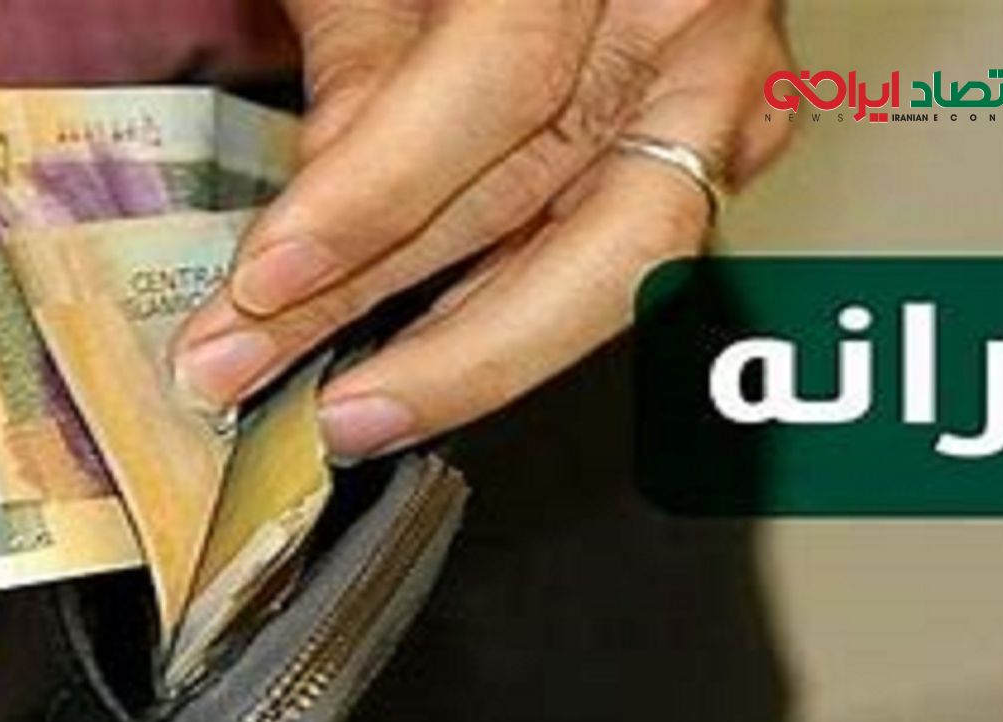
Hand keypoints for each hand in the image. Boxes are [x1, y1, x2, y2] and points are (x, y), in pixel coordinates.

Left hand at [174, 0, 792, 458]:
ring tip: (368, 403)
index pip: (507, 82)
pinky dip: (526, 307)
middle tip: (306, 401)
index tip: (268, 282)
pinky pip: (630, 257)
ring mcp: (733, 87)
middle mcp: (701, 19)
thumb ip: (369, 54)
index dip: (379, 194)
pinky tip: (442, 345)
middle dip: (437, 337)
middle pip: (597, 222)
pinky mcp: (725, 139)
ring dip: (483, 350)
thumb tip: (322, 205)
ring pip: (633, 268)